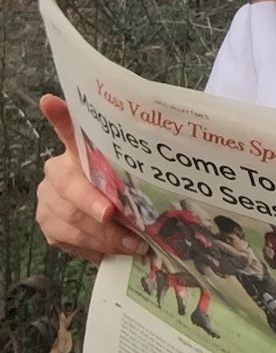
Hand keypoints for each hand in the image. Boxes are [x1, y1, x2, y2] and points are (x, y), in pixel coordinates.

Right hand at [36, 94, 147, 263]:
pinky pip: (70, 241)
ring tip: (134, 243)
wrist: (106, 213)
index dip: (59, 117)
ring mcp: (48, 201)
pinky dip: (97, 248)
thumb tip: (150, 152)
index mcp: (76, 152)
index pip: (68, 130)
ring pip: (72, 221)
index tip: (50, 102)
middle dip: (93, 206)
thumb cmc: (121, 187)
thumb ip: (129, 161)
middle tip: (112, 215)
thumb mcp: (130, 172)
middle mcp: (55, 173)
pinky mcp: (48, 227)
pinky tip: (116, 250)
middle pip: (71, 190)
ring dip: (105, 236)